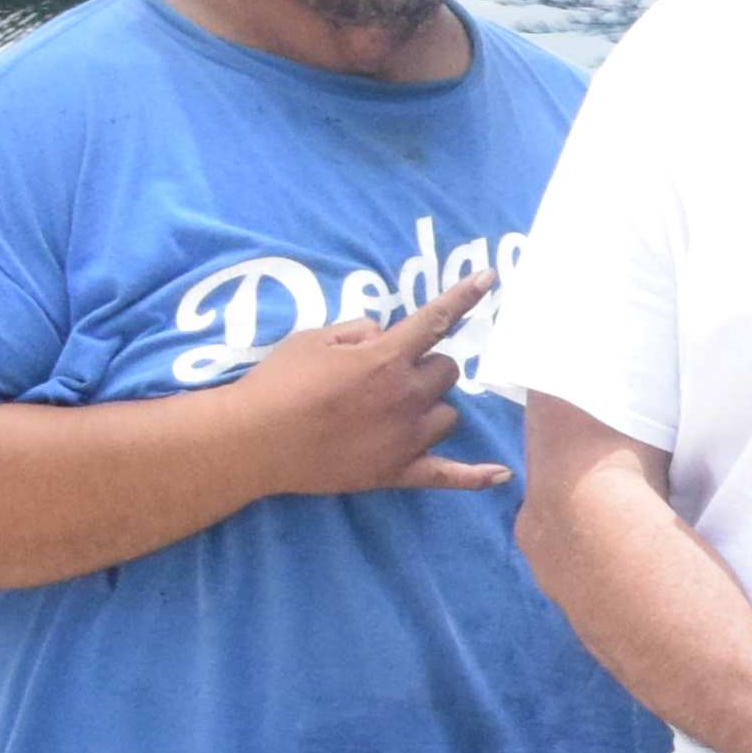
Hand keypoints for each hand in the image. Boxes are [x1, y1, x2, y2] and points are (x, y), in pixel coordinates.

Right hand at [215, 265, 510, 500]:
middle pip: (447, 372)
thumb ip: (357, 332)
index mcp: (387, 359)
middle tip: (391, 373)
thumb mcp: (313, 339)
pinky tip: (499, 474)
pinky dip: (475, 475)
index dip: (464, 297)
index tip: (489, 277)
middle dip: (426, 367)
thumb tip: (382, 335)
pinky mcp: (399, 472)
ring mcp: (407, 438)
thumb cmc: (277, 383)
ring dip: (431, 407)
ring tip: (396, 411)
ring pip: (449, 414)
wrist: (252, 441)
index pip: (436, 320)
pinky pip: (449, 475)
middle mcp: (407, 396)